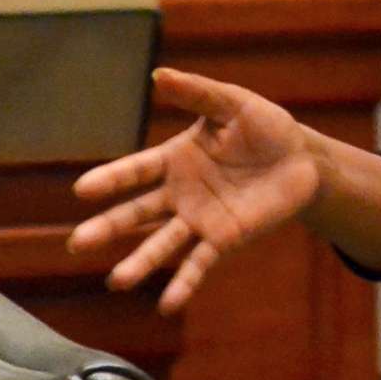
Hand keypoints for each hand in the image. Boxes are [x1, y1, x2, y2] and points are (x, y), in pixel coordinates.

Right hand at [68, 67, 321, 313]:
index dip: (110, 180)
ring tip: (117, 281)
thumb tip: (159, 75)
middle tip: (78, 243)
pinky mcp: (224, 239)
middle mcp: (179, 193)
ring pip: (163, 243)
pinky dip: (184, 284)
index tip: (81, 190)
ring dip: (141, 262)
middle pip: (137, 212)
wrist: (302, 160)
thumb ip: (198, 93)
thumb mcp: (233, 104)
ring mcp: (199, 219)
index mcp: (174, 158)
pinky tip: (166, 304)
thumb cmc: (265, 127)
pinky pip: (200, 263)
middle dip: (109, 227)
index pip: (135, 171)